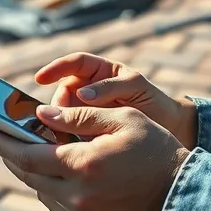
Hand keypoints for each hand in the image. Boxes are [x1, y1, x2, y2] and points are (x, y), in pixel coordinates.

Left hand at [0, 104, 189, 210]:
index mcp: (83, 165)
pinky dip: (53, 188)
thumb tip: (42, 115)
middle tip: (3, 137)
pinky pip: (58, 206)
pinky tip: (60, 173)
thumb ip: (79, 117)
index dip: (4, 140)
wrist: (182, 198)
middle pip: (27, 174)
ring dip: (33, 171)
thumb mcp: (123, 120)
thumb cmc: (156, 152)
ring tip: (34, 151)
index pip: (26, 154)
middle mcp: (76, 196)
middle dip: (12, 154)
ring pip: (41, 191)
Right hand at [35, 52, 197, 149]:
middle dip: (56, 104)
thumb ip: (111, 87)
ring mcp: (87, 113)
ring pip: (62, 116)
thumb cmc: (155, 103)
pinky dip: (66, 139)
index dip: (55, 68)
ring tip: (59, 136)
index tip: (40, 78)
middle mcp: (89, 90)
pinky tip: (65, 146)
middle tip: (54, 119)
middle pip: (62, 93)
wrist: (170, 131)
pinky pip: (70, 133)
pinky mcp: (87, 134)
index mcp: (100, 72)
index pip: (73, 64)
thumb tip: (82, 94)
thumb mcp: (137, 89)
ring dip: (58, 124)